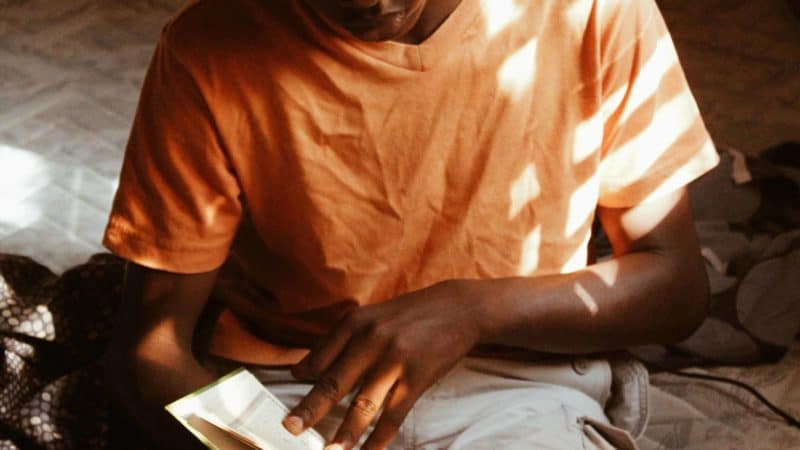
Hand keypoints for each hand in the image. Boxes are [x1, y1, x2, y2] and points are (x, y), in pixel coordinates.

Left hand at [282, 280, 483, 449]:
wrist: (458, 308)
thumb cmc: (409, 315)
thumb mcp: (371, 317)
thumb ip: (338, 340)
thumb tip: (303, 369)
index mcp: (354, 323)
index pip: (318, 358)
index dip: (300, 382)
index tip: (284, 402)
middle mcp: (370, 340)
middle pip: (333, 383)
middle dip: (309, 410)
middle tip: (289, 429)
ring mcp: (394, 361)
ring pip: (362, 405)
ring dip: (344, 434)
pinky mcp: (417, 378)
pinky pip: (393, 416)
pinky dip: (379, 438)